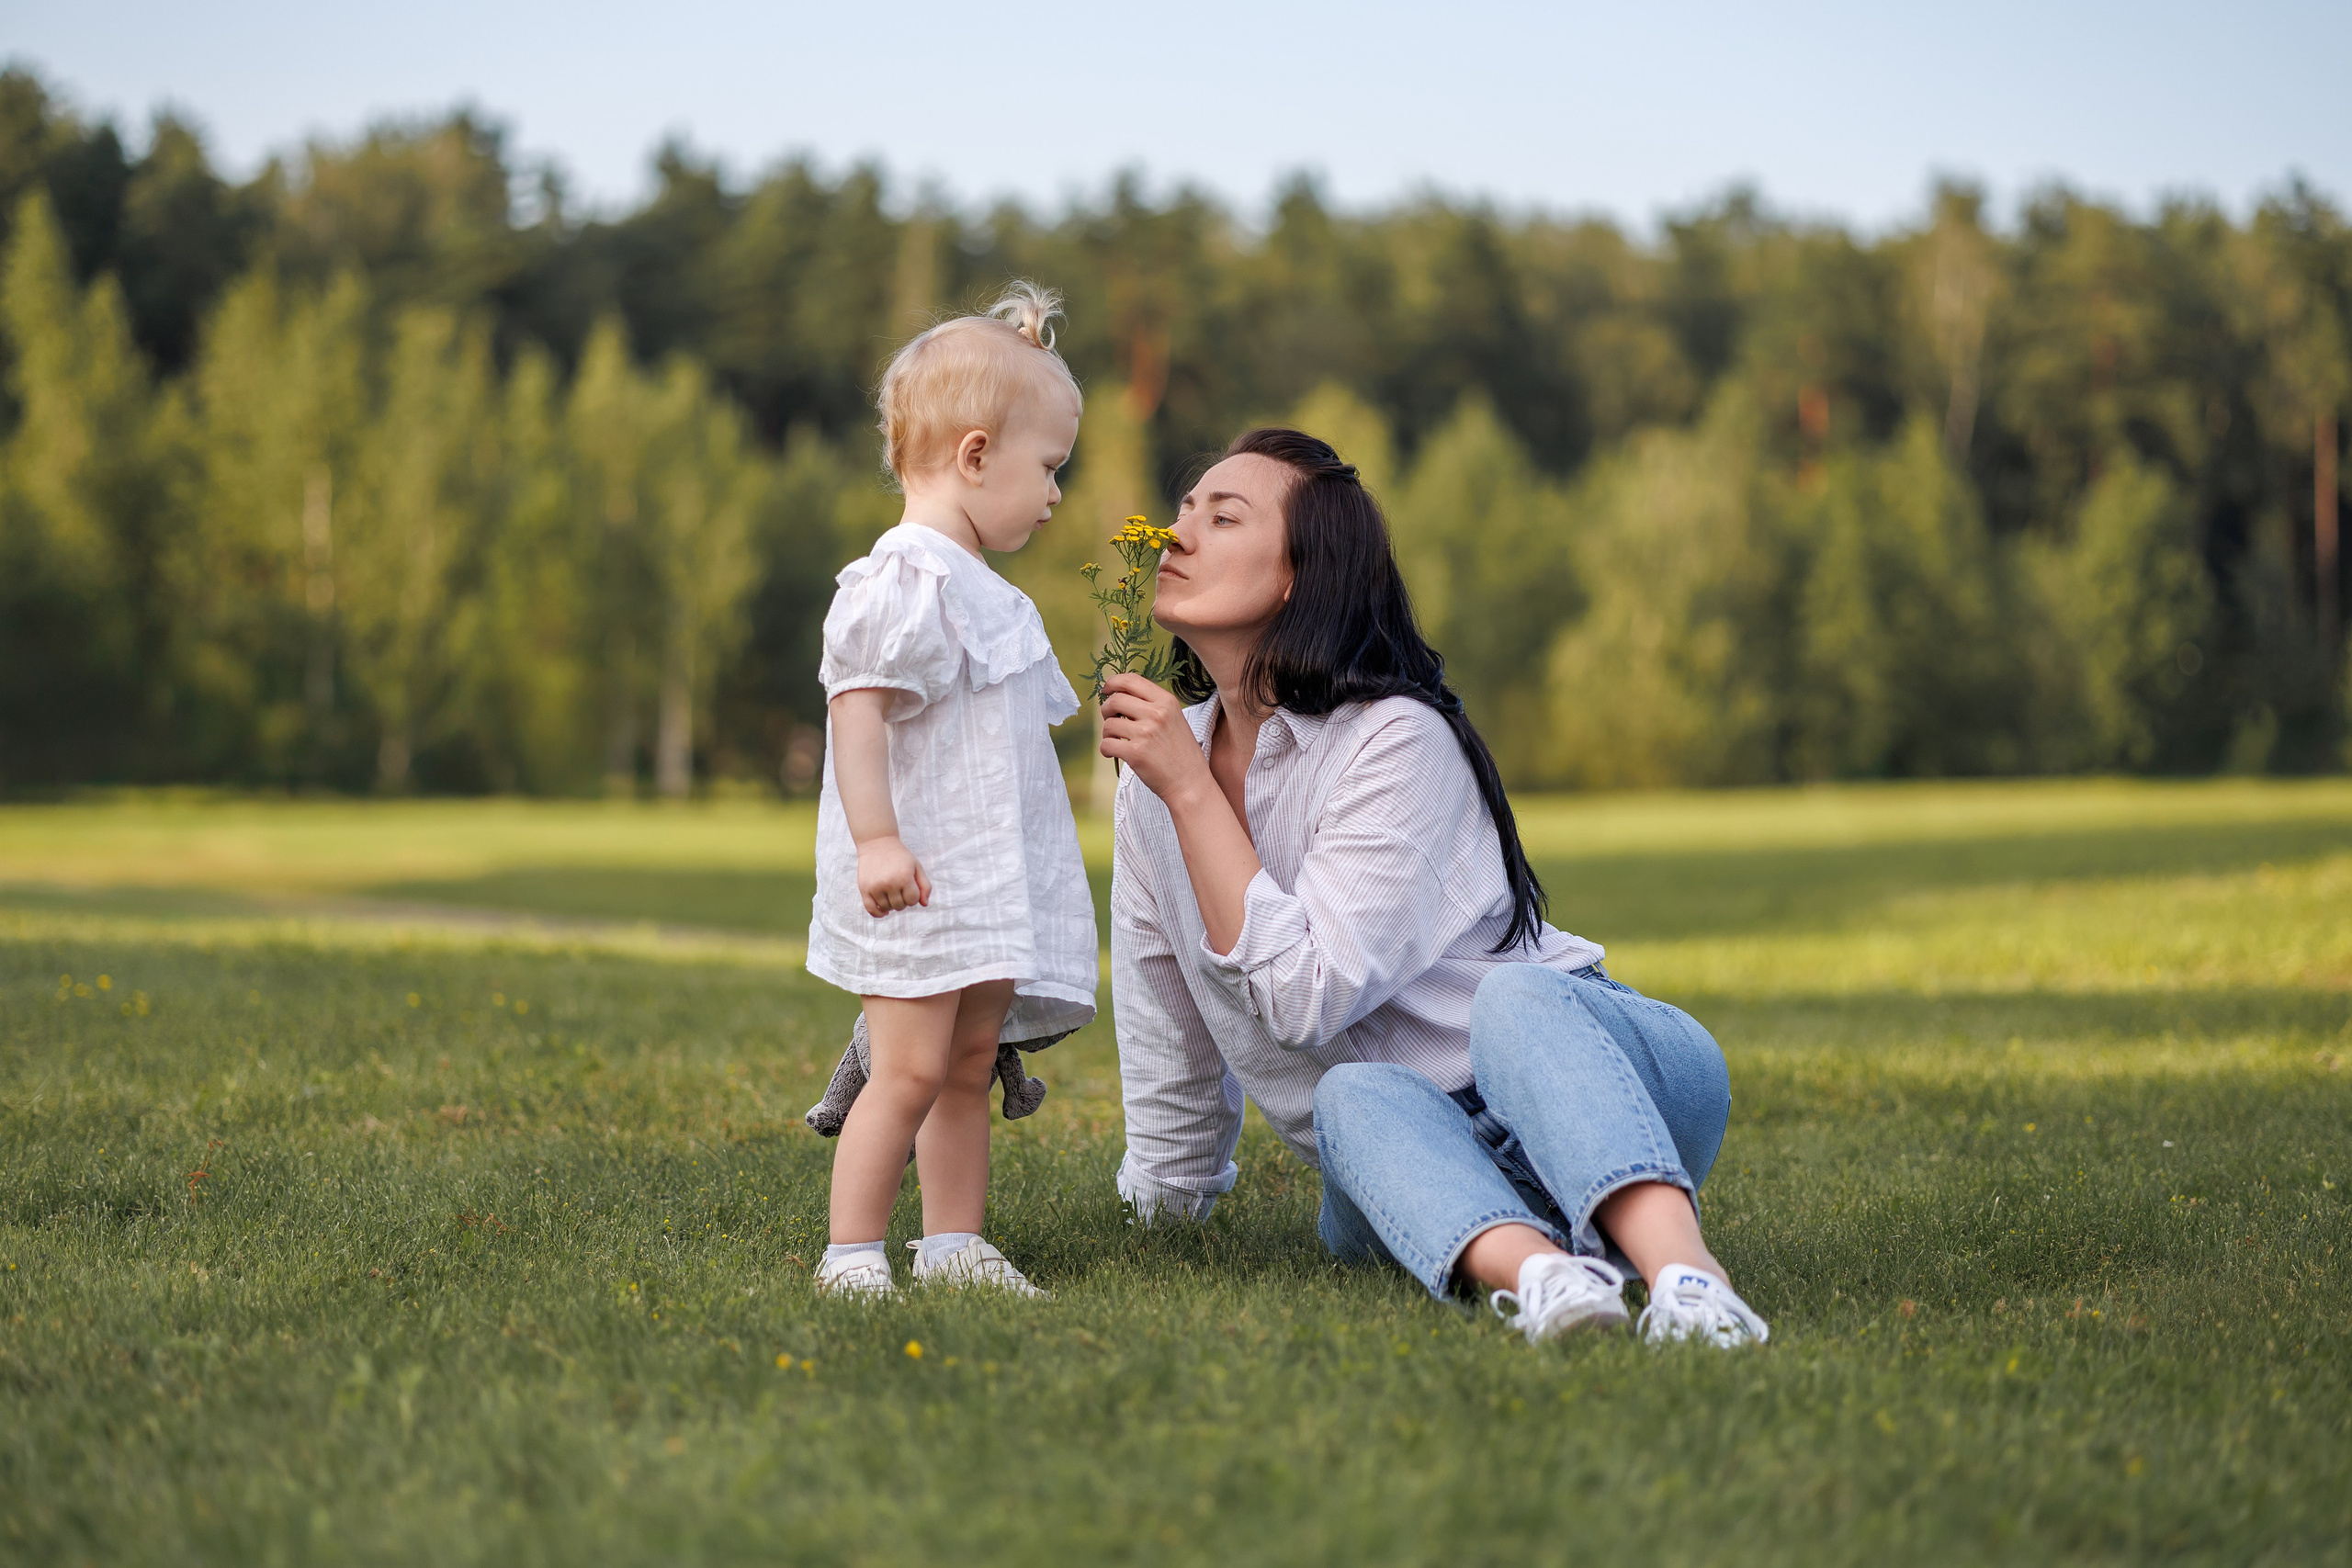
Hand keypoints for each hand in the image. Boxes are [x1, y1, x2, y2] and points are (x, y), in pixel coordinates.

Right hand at [855, 835, 930, 916]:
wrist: (877, 844)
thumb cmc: (900, 857)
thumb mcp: (917, 867)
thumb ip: (925, 886)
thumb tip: (924, 904)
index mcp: (904, 877)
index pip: (913, 900)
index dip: (913, 896)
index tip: (910, 888)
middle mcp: (889, 883)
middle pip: (900, 906)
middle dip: (903, 901)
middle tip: (900, 890)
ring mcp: (876, 887)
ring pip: (886, 908)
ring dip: (891, 905)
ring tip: (891, 894)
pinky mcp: (864, 889)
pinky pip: (871, 909)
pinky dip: (878, 913)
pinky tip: (884, 911)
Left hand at [1098, 673, 1209, 804]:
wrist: (1190, 783)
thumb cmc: (1180, 752)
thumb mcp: (1174, 719)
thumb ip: (1151, 705)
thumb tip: (1117, 695)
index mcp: (1166, 701)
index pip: (1131, 680)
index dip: (1112, 682)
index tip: (1105, 690)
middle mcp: (1157, 713)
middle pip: (1115, 700)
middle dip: (1106, 710)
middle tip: (1112, 721)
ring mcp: (1145, 733)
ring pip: (1108, 724)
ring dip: (1107, 734)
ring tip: (1118, 741)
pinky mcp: (1135, 753)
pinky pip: (1106, 744)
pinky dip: (1106, 750)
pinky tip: (1116, 754)